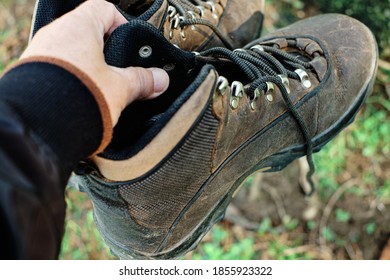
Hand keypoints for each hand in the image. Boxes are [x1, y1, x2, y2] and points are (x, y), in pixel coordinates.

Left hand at [21, 0, 168, 125]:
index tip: (131, 44)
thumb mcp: (120, 88)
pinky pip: (59, 69)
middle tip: (121, 71)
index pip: (105, 9)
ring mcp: (41, 54)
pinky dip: (73, 79)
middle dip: (107, 52)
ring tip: (103, 88)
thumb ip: (142, 81)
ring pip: (73, 52)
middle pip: (88, 33)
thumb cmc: (76, 97)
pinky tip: (84, 98)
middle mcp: (56, 34)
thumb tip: (160, 80)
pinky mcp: (33, 74)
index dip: (123, 23)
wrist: (39, 125)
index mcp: (79, 27)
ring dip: (90, 67)